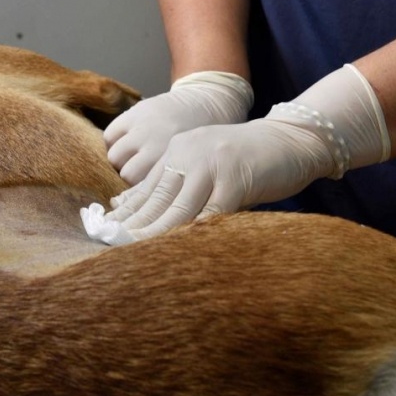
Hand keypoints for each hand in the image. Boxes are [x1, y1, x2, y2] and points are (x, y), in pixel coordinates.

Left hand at [106, 64, 390, 241]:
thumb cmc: (246, 160)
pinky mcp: (236, 180)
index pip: (145, 187)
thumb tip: (127, 206)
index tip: (104, 233)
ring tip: (136, 255)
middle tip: (110, 249)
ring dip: (156, 234)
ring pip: (178, 207)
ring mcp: (212, 165)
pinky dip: (196, 232)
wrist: (291, 140)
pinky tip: (180, 251)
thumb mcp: (203, 165)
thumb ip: (170, 183)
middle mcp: (189, 154)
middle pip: (156, 198)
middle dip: (134, 226)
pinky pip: (213, 212)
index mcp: (178, 151)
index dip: (125, 213)